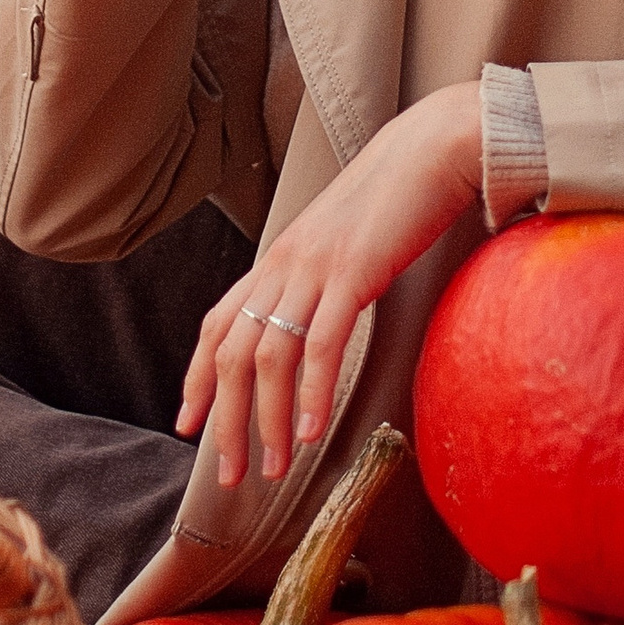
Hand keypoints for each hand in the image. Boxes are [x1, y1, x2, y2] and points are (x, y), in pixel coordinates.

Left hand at [178, 83, 485, 486]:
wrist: (434, 148)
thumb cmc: (398, 197)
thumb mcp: (342, 241)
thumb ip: (321, 278)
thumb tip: (316, 321)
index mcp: (278, 258)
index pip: (217, 325)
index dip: (197, 378)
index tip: (189, 426)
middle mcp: (283, 264)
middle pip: (232, 353)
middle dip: (226, 422)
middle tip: (233, 475)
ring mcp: (314, 267)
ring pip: (269, 356)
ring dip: (267, 421)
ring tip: (275, 468)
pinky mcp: (353, 272)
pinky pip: (321, 343)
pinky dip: (311, 393)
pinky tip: (312, 432)